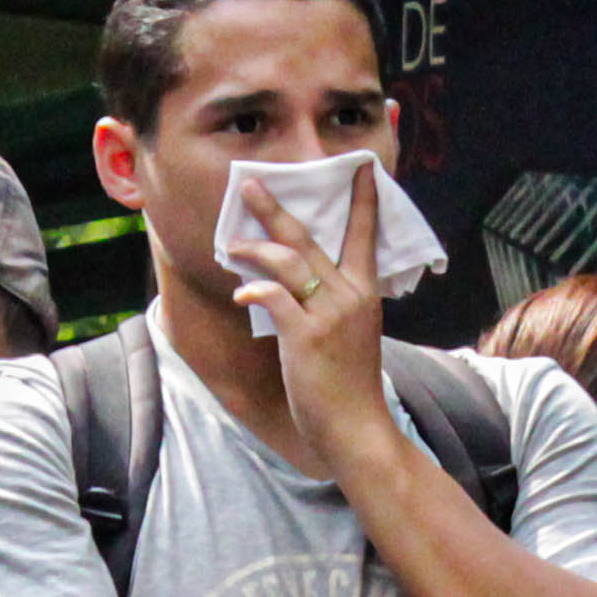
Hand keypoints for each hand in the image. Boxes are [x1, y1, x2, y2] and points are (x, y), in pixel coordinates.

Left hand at [223, 166, 396, 470]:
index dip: (363, 200)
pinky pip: (274, 297)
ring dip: (254, 248)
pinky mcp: (306, 335)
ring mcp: (329, 314)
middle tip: (251, 185)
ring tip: (231, 245)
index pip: (364, 235)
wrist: (357, 429)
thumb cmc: (349, 388)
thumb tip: (291, 287)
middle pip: (309, 238)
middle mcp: (350, 295)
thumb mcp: (350, 337)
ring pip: (287, 260)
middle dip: (277, 208)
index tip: (361, 166)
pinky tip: (241, 292)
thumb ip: (330, 306)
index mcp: (364, 293)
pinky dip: (254, 289)